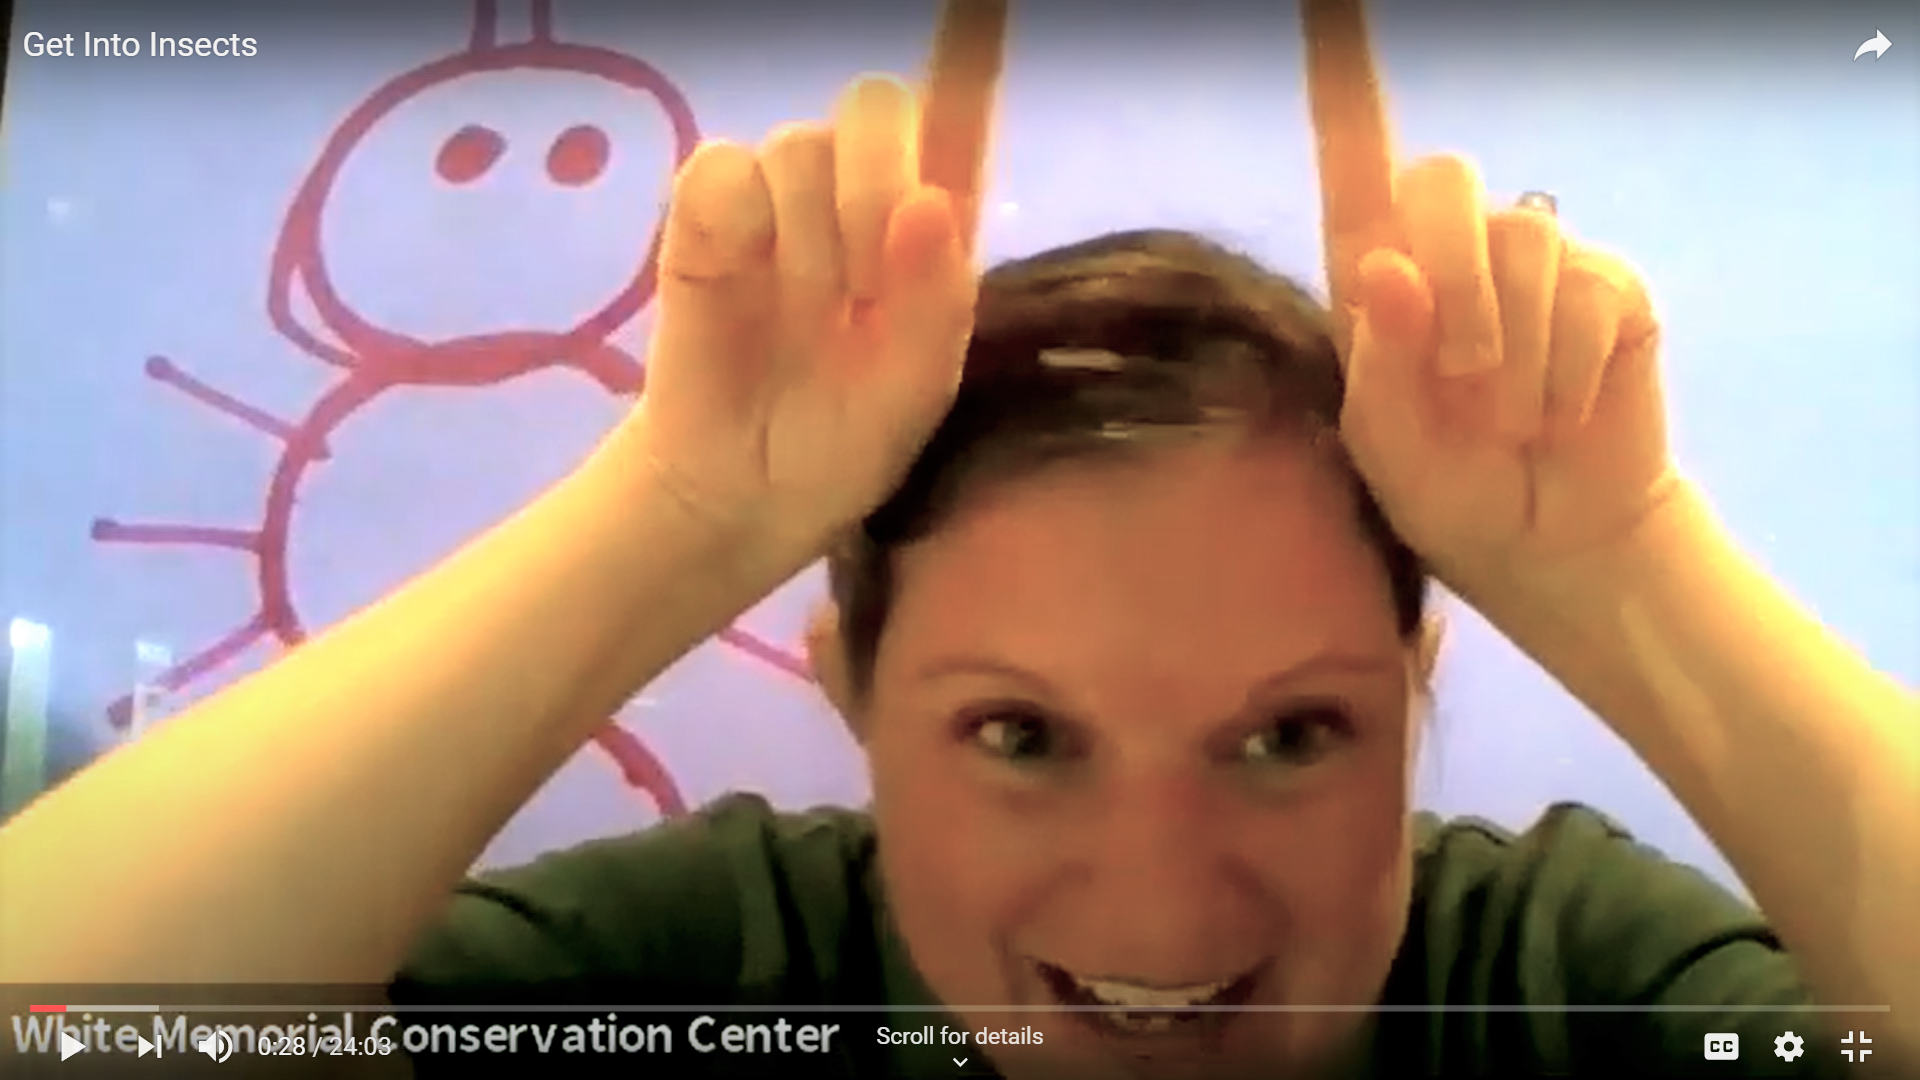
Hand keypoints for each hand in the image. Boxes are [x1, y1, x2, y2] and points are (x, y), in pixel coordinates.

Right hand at [624, 0, 1006, 565]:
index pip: (955, 127)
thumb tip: (927, 202)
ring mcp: (777, 209)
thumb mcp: (913, 399)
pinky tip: (740, 278)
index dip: (970, 55)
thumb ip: (934, 305)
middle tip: (859, 282)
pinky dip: (734, 214)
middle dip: (874, 182)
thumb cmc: (840, 449)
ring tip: (804, 314)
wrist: (740, 499)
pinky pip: (719, 167)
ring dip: (809, 230)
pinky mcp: (702, 228)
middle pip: (871, 112)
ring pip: (798, 145)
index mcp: (923, 234)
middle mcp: (855, 201)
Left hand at [1303, 0, 1682, 599]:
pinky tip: (1562, 412)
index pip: (1353, 157)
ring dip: (1514, 353)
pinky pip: (1588, 295)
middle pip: (1443, 179)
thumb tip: (1386, 266)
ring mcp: (1540, 263)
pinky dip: (1569, 374)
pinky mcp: (1610, 288)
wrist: (1547, 543)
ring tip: (1512, 416)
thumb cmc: (1449, 494)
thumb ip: (1377, 362)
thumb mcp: (1386, 447)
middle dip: (1452, 287)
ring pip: (1522, 242)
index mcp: (1378, 277)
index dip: (1342, 71)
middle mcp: (1455, 250)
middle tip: (1463, 384)